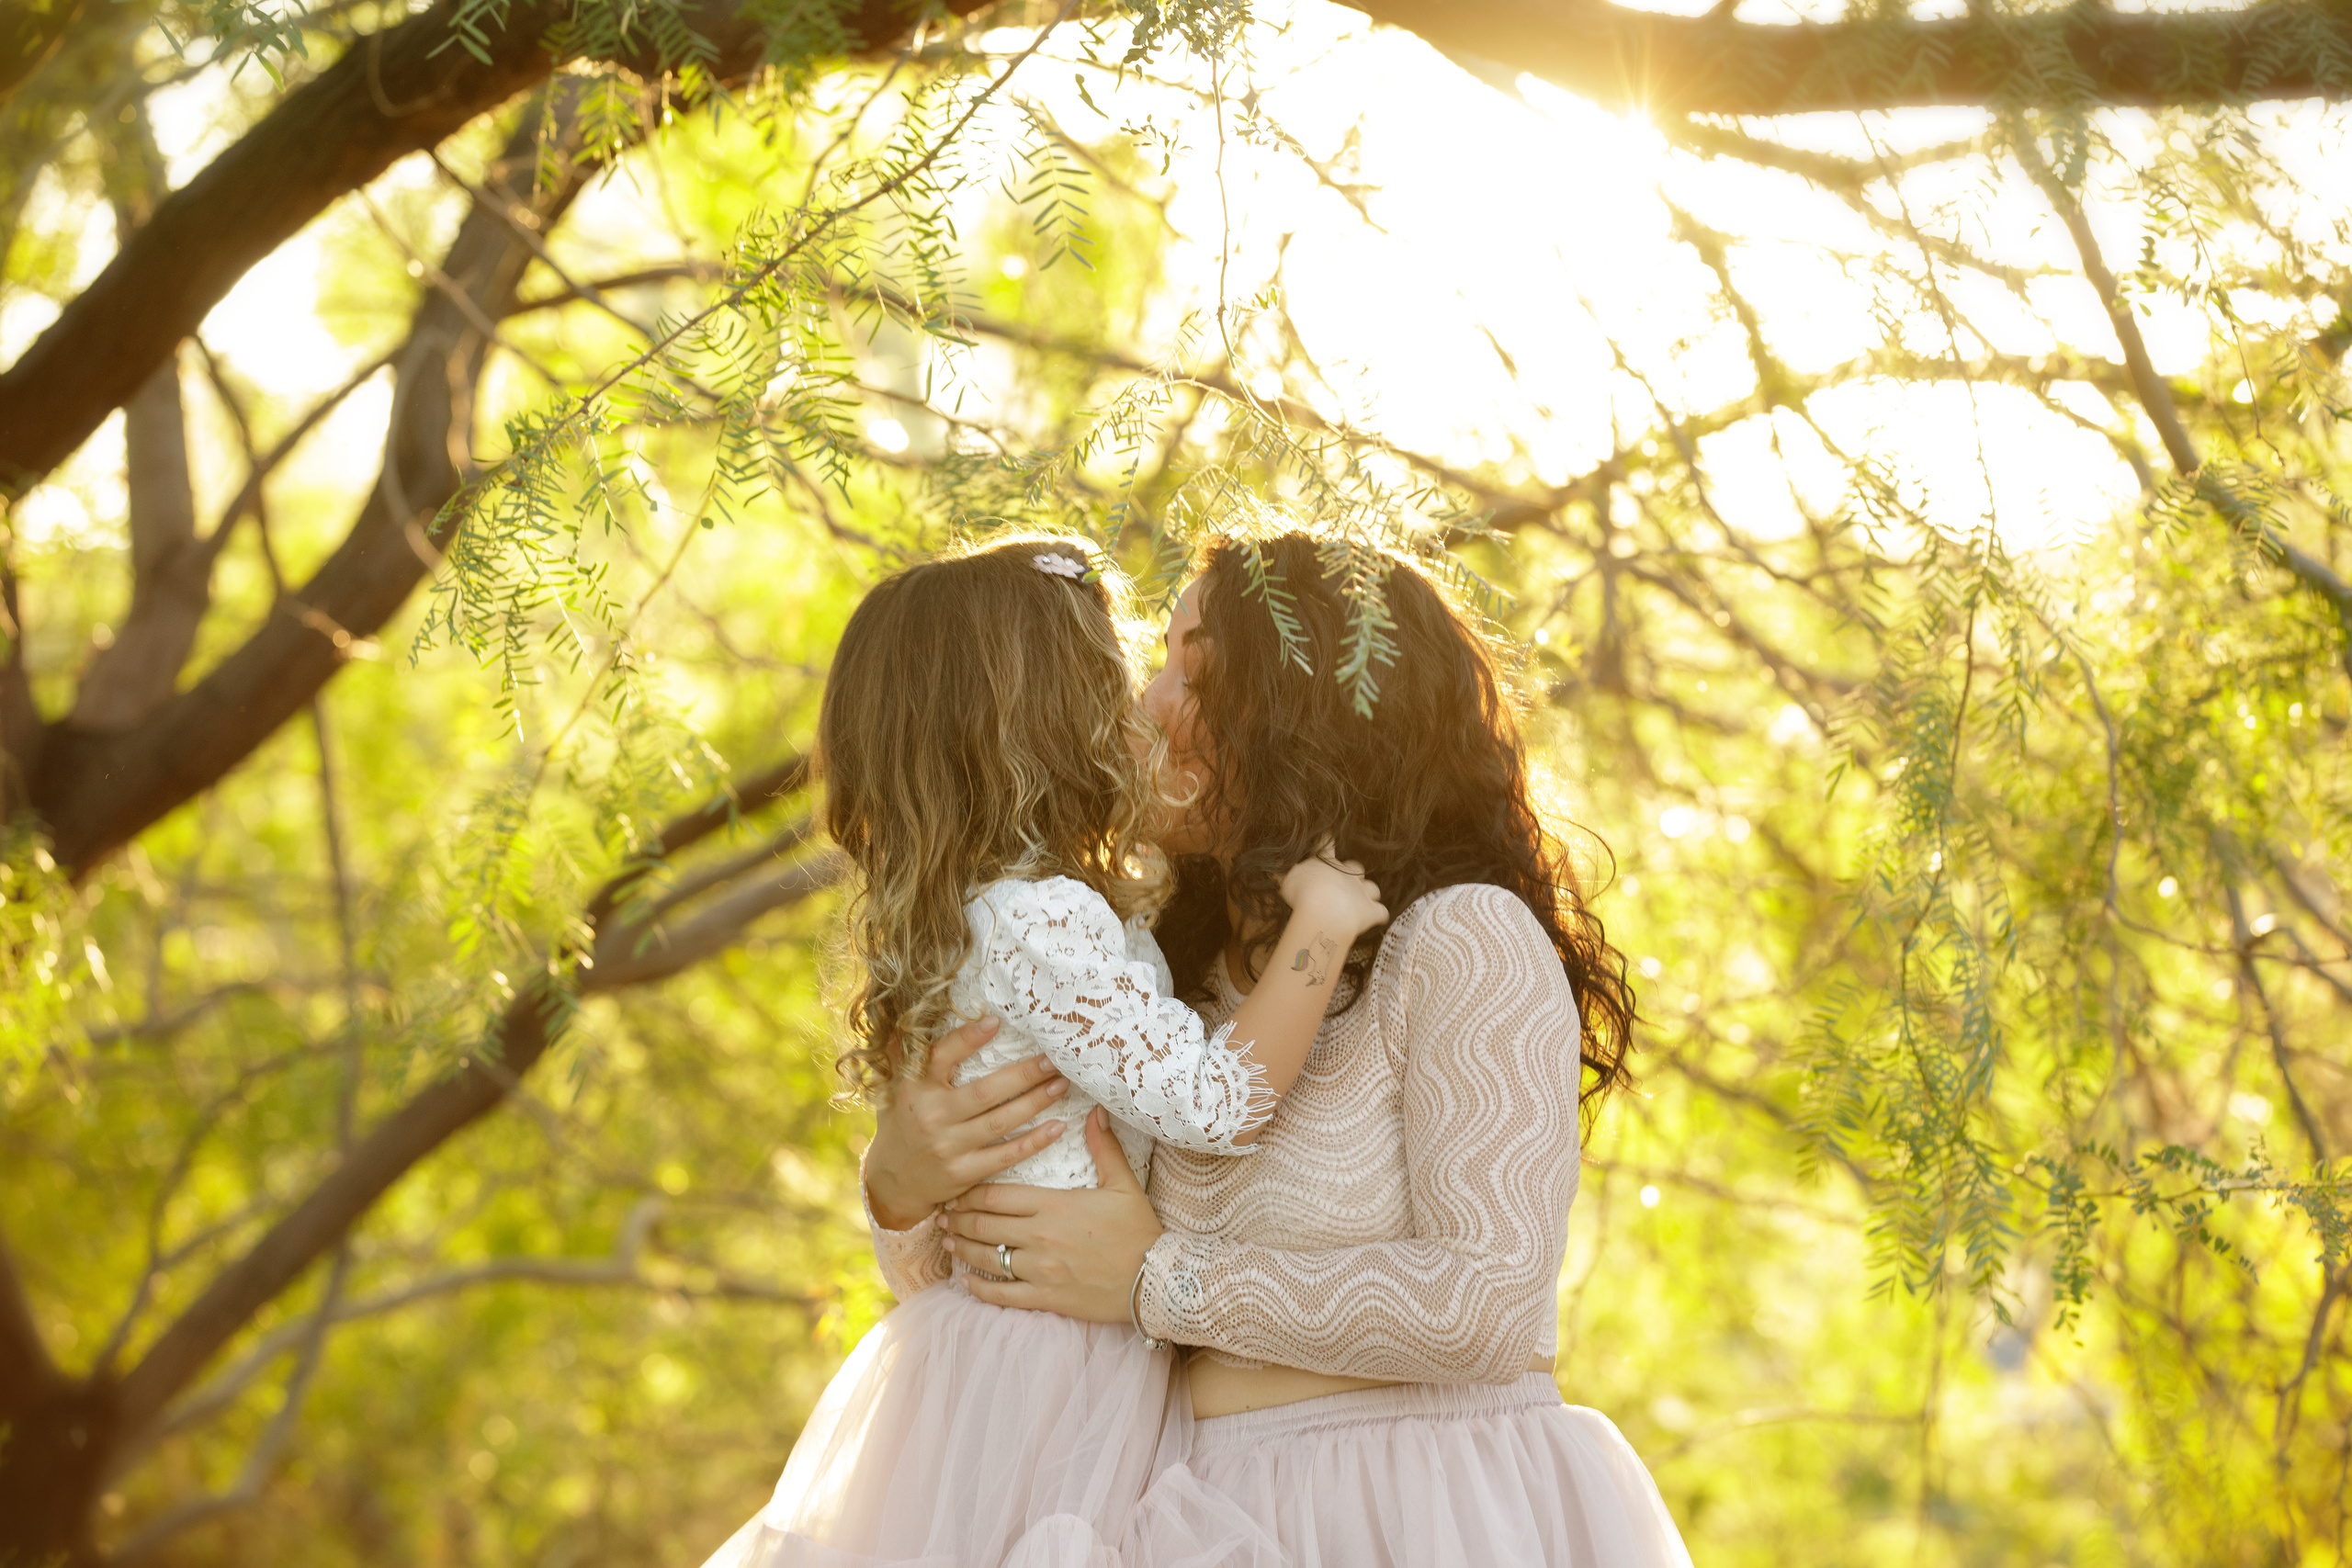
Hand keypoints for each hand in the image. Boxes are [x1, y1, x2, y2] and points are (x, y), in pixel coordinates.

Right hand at [863, 1017, 1070, 1230]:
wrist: (893, 1181)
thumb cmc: (904, 1122)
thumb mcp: (898, 1086)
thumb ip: (908, 1053)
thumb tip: (918, 1010)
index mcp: (915, 1089)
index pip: (941, 1057)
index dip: (967, 1039)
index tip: (995, 1022)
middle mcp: (931, 1117)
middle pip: (985, 1092)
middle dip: (1024, 1074)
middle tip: (1054, 1059)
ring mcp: (948, 1148)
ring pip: (1001, 1122)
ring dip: (1036, 1102)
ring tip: (1060, 1084)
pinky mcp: (963, 1173)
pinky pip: (1005, 1156)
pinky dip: (1034, 1142)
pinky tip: (1057, 1126)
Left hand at [944, 1108, 1164, 1323]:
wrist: (1155, 1280)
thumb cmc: (1139, 1230)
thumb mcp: (1124, 1184)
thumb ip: (1104, 1147)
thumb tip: (1096, 1110)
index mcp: (1053, 1205)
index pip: (997, 1195)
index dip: (970, 1192)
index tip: (956, 1190)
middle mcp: (1039, 1236)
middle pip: (984, 1224)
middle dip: (958, 1218)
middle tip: (941, 1214)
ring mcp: (1040, 1270)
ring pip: (986, 1257)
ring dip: (961, 1248)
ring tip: (946, 1241)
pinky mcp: (1045, 1298)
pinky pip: (1001, 1294)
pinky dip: (978, 1288)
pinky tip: (964, 1280)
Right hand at [1280, 841, 1386, 936]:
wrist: (1324, 911)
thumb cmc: (1302, 893)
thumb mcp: (1286, 881)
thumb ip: (1281, 875)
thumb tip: (1269, 869)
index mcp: (1326, 864)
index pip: (1326, 847)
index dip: (1326, 840)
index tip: (1328, 834)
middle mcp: (1347, 875)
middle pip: (1356, 867)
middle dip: (1354, 872)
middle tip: (1346, 880)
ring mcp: (1361, 893)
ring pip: (1373, 888)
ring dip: (1369, 893)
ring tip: (1364, 901)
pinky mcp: (1370, 911)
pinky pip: (1381, 912)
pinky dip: (1379, 915)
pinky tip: (1378, 919)